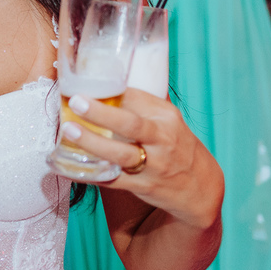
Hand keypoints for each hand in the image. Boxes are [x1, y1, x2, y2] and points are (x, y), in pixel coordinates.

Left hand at [61, 89, 222, 229]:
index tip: (82, 83)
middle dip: (101, 112)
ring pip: (121, 154)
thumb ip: (140, 106)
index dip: (109, 89)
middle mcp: (163, 139)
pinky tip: (69, 167)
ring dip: (93, 143)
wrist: (201, 187)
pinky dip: (91, 174)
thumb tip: (101, 82)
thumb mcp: (166, 121)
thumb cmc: (175, 145)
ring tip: (68, 130)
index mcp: (166, 116)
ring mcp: (155, 165)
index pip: (136, 97)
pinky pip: (113, 180)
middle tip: (76, 101)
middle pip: (131, 124)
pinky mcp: (144, 186)